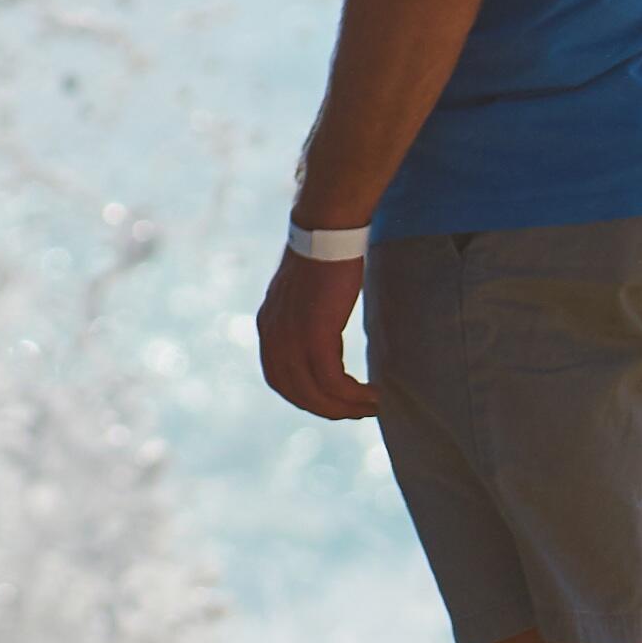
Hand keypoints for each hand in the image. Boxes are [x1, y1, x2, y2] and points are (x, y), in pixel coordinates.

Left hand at [253, 246, 376, 420]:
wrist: (327, 230)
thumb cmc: (325, 254)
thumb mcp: (305, 293)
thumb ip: (304, 317)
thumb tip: (321, 333)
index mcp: (268, 326)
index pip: (278, 378)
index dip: (304, 397)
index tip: (332, 403)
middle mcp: (273, 336)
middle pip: (295, 392)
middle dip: (327, 409)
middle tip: (356, 413)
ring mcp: (292, 337)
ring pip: (315, 393)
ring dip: (344, 408)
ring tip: (370, 408)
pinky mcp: (316, 335)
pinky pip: (333, 382)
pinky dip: (353, 396)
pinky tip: (373, 395)